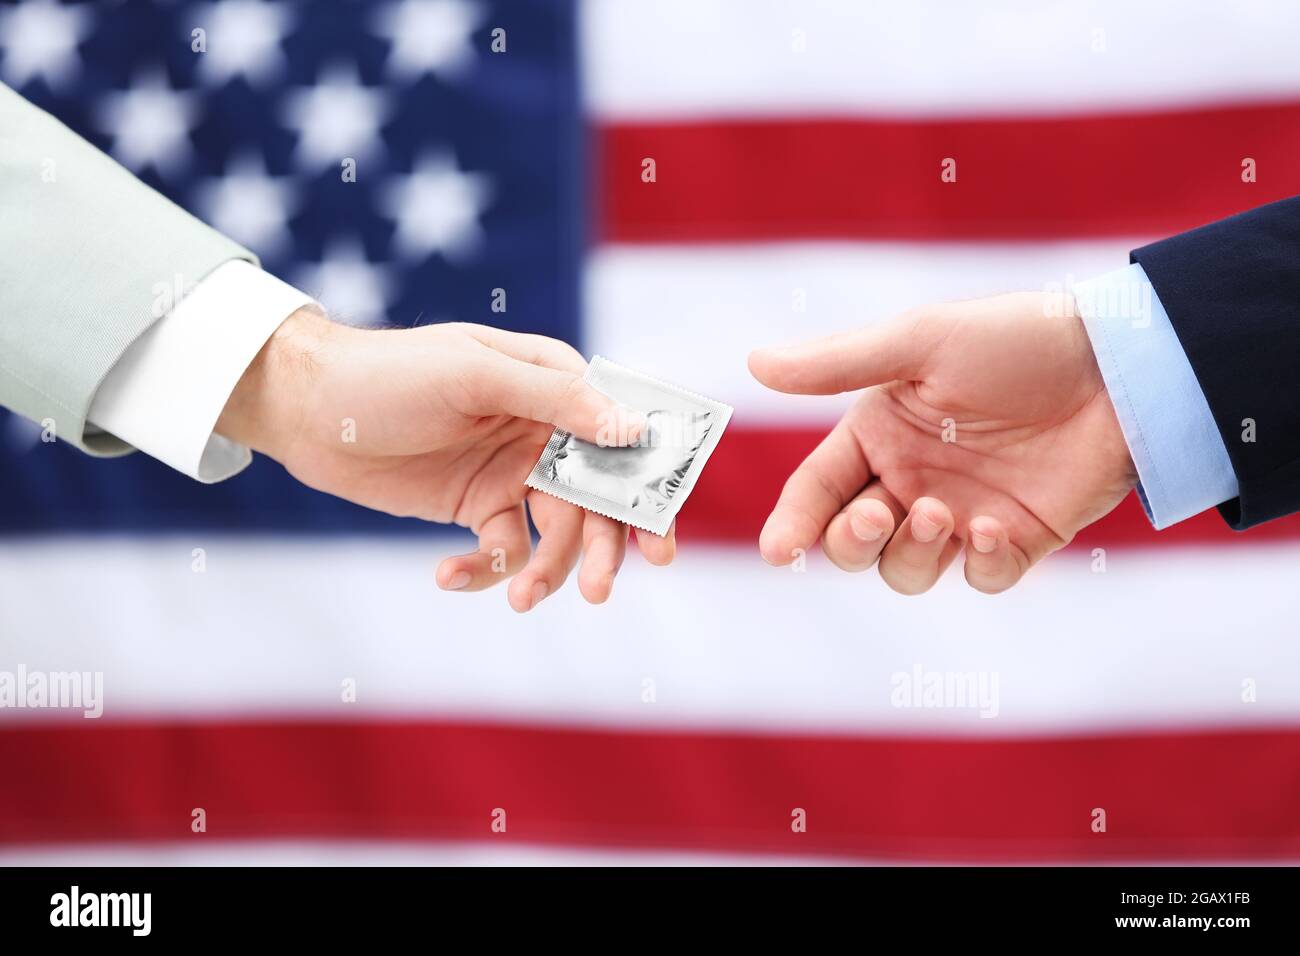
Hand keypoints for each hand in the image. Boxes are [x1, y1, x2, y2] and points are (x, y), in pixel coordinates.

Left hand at [216, 308, 674, 610]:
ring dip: (544, 571)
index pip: (623, 441)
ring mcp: (512, 472)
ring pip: (555, 534)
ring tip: (518, 599)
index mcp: (557, 387)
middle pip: (597, 499)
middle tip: (601, 590)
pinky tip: (448, 574)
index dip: (650, 491)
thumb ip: (556, 399)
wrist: (307, 410)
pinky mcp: (477, 507)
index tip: (660, 544)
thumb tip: (633, 431)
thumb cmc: (391, 373)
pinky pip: (503, 550)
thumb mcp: (474, 374)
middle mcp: (545, 431)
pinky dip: (485, 570)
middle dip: (603, 547)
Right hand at [748, 292, 1136, 593]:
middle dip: (849, 541)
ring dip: (910, 553)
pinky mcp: (1017, 541)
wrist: (1119, 367)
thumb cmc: (1015, 342)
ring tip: (938, 514)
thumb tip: (754, 363)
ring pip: (906, 570)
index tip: (779, 551)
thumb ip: (838, 364)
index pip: (817, 488)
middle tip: (873, 515)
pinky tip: (995, 527)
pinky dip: (980, 565)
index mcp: (879, 434)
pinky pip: (981, 578)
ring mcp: (962, 514)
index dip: (793, 522)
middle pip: (851, 543)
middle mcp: (911, 480)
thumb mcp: (921, 342)